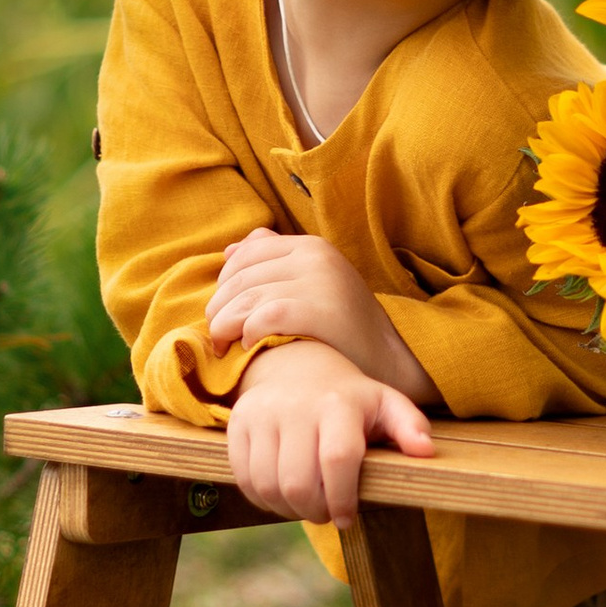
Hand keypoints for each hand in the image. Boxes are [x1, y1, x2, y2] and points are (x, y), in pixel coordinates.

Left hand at [208, 227, 430, 398]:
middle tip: (218, 336)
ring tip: (225, 346)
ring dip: (224, 326)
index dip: (224, 284)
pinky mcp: (319, 310)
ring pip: (245, 298)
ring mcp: (319, 281)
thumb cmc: (343, 328)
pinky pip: (263, 317)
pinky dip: (248, 334)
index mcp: (311, 245)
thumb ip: (275, 262)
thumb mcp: (314, 284)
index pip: (244, 255)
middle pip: (240, 278)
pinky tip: (250, 348)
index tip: (224, 311)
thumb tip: (230, 249)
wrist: (387, 361)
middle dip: (219, 309)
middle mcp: (315, 256)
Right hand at [226, 339, 434, 525]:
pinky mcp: (237, 425)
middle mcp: (295, 406)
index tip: (346, 518)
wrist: (296, 367)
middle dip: (314, 510)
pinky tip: (282, 495)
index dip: (342, 498)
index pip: (337, 459)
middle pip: (298, 481)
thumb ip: (409, 426)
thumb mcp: (385, 404)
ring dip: (288, 509)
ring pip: (268, 485)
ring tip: (305, 505)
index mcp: (337, 404)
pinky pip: (244, 479)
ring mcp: (261, 414)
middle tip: (326, 514)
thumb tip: (425, 452)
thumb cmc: (349, 399)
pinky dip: (263, 499)